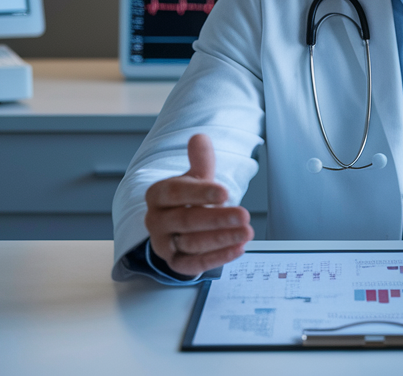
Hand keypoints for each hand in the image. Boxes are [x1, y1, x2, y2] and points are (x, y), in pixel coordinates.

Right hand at [145, 133, 253, 277]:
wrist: (178, 225)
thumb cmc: (188, 198)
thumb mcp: (195, 177)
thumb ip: (200, 160)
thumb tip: (199, 138)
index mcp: (157, 195)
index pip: (175, 193)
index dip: (200, 192)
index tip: (225, 192)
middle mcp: (156, 220)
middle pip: (185, 220)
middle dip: (217, 219)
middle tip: (244, 214)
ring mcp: (164, 244)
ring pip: (191, 243)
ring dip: (222, 239)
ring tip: (247, 232)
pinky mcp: (175, 263)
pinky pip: (195, 264)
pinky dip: (218, 257)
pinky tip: (239, 249)